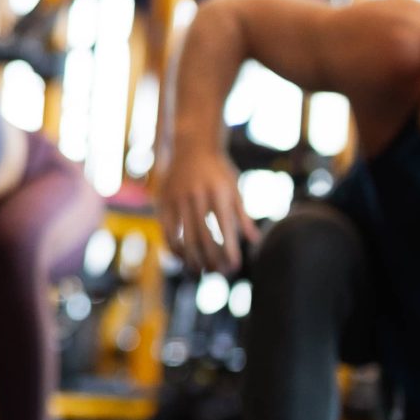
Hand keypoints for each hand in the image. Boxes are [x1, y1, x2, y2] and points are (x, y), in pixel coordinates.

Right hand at [158, 147, 258, 273]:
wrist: (192, 146)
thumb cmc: (219, 170)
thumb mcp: (235, 188)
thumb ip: (243, 216)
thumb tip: (254, 241)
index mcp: (219, 193)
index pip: (225, 228)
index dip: (230, 249)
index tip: (235, 266)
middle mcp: (198, 196)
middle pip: (204, 238)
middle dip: (212, 259)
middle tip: (218, 273)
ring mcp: (178, 199)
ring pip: (184, 237)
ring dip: (193, 259)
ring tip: (200, 271)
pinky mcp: (164, 202)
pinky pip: (168, 231)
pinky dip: (174, 248)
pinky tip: (182, 258)